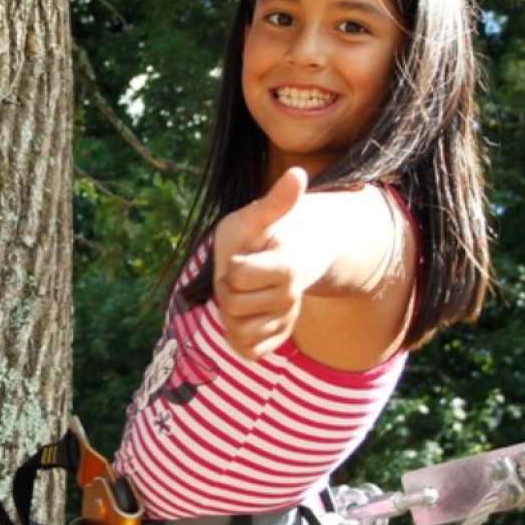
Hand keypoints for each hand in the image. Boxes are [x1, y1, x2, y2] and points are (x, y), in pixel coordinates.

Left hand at [211, 167, 311, 360]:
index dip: (228, 266)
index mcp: (285, 267)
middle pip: (233, 305)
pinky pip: (248, 351)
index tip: (239, 256)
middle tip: (237, 276)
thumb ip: (277, 201)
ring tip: (239, 294)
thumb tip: (299, 173)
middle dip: (226, 289)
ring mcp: (284, 319)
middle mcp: (290, 298)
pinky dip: (237, 338)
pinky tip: (241, 318)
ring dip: (228, 314)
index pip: (236, 275)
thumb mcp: (259, 215)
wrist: (282, 257)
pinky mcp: (276, 338)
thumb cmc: (260, 234)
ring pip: (238, 331)